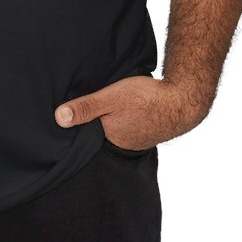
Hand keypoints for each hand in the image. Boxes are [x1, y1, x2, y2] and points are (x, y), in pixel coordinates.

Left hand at [54, 76, 210, 148]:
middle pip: (98, 134)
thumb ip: (86, 107)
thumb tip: (59, 118)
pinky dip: (122, 120)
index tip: (62, 120)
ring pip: (113, 130)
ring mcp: (135, 139)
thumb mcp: (110, 98)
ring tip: (100, 110)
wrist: (182, 100)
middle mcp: (121, 143)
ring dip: (108, 121)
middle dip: (90, 125)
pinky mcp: (145, 130)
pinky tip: (122, 110)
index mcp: (109, 138)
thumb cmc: (146, 98)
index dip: (75, 127)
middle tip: (79, 112)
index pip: (84, 136)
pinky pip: (126, 126)